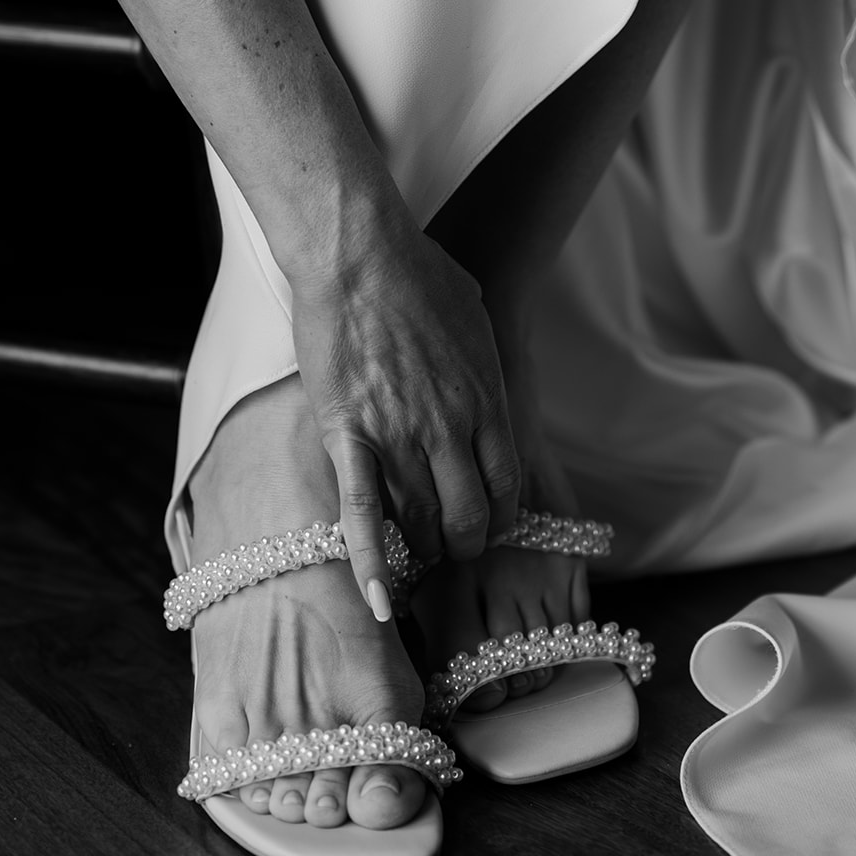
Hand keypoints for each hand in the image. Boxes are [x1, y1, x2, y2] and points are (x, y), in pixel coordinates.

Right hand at [289, 213, 521, 619]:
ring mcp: (401, 437)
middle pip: (469, 514)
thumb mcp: (473, 308)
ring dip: (423, 550)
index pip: (506, 483)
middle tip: (453, 548)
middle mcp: (450, 428)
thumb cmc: (416, 269)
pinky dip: (372, 563)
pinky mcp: (350, 437)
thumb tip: (478, 352)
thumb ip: (479, 347)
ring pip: (420, 521)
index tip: (490, 523)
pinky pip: (362, 515)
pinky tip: (379, 601)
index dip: (501, 515)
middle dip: (464, 541)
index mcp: (486, 398)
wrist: (360, 253)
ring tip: (418, 561)